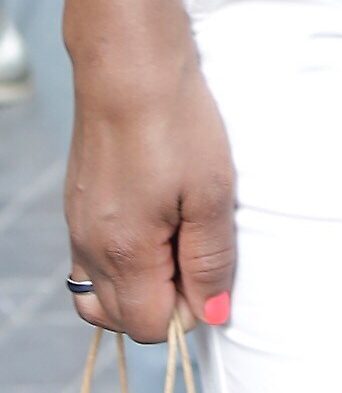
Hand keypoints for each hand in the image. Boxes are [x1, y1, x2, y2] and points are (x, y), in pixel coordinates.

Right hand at [63, 23, 237, 340]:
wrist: (128, 66)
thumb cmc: (176, 124)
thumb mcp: (211, 193)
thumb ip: (210, 260)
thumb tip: (211, 314)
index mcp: (122, 254)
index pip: (150, 327)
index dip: (189, 311)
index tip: (211, 271)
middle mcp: (90, 249)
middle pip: (121, 318)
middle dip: (163, 303)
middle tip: (196, 251)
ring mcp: (78, 227)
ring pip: (101, 293)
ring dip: (140, 287)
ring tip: (176, 241)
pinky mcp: (78, 206)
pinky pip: (91, 261)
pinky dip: (122, 262)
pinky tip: (155, 222)